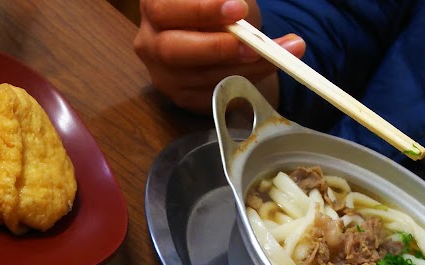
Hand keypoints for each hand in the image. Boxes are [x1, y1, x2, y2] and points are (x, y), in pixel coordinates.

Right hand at [134, 0, 304, 112]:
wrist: (211, 32)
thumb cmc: (215, 7)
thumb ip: (229, 0)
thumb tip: (243, 10)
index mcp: (153, 7)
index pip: (165, 10)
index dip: (201, 10)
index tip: (238, 9)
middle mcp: (149, 43)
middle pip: (172, 51)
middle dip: (216, 48)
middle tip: (252, 45)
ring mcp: (162, 74)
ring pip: (197, 77)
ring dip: (241, 68)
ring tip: (275, 55)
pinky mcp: (180, 96)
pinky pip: (209, 95)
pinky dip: (242, 83)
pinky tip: (265, 68)